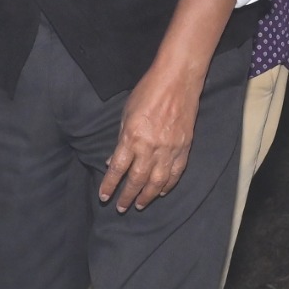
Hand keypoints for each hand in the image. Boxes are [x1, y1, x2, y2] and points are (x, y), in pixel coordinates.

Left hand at [97, 56, 204, 210]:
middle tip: (121, 207)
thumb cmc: (148, 92)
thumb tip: (113, 162)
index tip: (104, 196)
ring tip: (140, 205)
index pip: (118, 169)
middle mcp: (150, 147)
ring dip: (147, 196)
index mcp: (132, 137)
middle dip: (127, 196)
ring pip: (157, 181)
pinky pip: (176, 172)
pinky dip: (168, 185)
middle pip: (137, 180)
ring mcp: (169, 149)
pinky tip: (161, 192)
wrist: (177, 81)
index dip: (110, 185)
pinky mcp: (184, 148)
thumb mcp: (126, 114)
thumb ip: (121, 140)